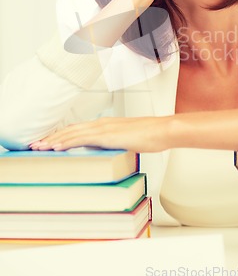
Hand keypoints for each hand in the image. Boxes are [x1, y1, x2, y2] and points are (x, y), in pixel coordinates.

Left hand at [29, 116, 169, 152]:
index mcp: (106, 125)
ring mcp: (104, 128)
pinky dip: (67, 142)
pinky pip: (82, 139)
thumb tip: (110, 151)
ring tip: (39, 146)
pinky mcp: (107, 135)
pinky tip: (57, 147)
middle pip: (71, 129)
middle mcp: (102, 124)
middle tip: (36, 144)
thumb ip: (116, 143)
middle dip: (52, 137)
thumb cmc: (151, 135)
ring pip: (72, 133)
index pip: (78, 129)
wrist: (162, 130)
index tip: (49, 141)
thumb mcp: (129, 140)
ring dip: (54, 140)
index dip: (62, 134)